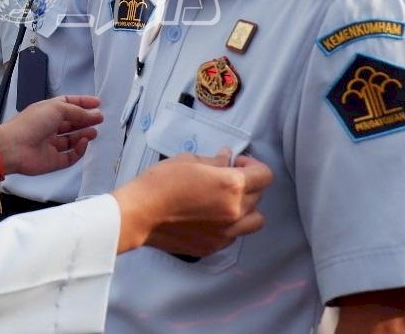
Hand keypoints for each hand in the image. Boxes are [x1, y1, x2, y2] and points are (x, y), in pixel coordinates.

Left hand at [0, 96, 101, 176]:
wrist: (14, 147)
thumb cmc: (32, 123)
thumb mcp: (56, 109)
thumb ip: (77, 111)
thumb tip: (94, 113)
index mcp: (47, 111)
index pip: (67, 104)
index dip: (82, 103)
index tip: (97, 103)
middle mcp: (49, 127)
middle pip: (72, 123)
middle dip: (86, 120)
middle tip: (100, 118)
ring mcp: (51, 145)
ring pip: (72, 140)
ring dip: (84, 134)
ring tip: (94, 131)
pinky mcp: (54, 161)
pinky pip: (70, 156)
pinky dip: (79, 150)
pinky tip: (84, 142)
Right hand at [113, 151, 271, 255]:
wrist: (139, 214)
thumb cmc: (159, 183)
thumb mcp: (187, 161)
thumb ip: (214, 161)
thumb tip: (227, 158)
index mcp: (232, 185)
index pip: (264, 175)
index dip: (253, 165)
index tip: (238, 163)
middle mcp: (236, 211)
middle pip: (259, 196)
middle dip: (247, 184)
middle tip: (226, 179)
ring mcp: (226, 233)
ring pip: (254, 220)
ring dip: (246, 209)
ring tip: (226, 202)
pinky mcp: (214, 247)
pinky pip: (234, 235)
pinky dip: (230, 226)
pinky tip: (211, 218)